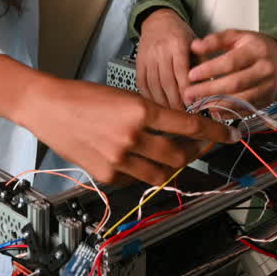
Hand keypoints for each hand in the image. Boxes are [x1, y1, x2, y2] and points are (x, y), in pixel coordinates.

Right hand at [21, 78, 238, 186]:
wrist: (48, 107)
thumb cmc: (84, 96)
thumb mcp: (126, 96)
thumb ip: (153, 113)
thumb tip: (180, 126)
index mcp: (140, 110)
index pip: (189, 126)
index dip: (214, 133)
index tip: (229, 135)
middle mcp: (133, 137)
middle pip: (180, 154)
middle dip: (195, 152)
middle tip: (201, 146)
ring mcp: (120, 159)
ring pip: (163, 172)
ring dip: (173, 164)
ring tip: (173, 154)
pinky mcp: (108, 175)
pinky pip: (138, 179)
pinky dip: (145, 171)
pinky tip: (141, 159)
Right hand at [136, 8, 196, 109]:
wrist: (158, 20)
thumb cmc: (180, 34)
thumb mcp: (196, 43)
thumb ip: (202, 63)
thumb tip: (209, 87)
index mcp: (177, 44)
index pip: (181, 71)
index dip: (186, 90)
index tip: (192, 104)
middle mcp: (160, 50)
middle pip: (166, 81)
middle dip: (175, 101)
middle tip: (183, 115)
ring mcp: (147, 57)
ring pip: (153, 84)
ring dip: (162, 102)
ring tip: (171, 115)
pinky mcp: (138, 62)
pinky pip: (142, 83)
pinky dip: (149, 96)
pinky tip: (156, 105)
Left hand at [184, 30, 276, 109]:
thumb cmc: (253, 47)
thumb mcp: (236, 36)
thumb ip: (216, 40)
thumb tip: (195, 46)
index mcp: (257, 50)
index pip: (231, 62)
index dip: (210, 70)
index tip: (191, 75)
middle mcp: (265, 70)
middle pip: (235, 84)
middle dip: (209, 90)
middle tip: (189, 93)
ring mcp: (268, 88)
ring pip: (241, 100)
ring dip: (217, 103)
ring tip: (197, 103)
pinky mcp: (266, 101)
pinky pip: (245, 110)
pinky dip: (227, 112)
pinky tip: (212, 109)